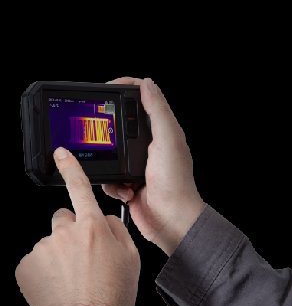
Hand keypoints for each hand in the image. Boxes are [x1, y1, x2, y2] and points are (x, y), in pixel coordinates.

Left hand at [15, 148, 139, 305]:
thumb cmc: (113, 293)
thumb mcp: (131, 256)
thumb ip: (116, 228)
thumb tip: (102, 218)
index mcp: (92, 227)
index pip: (79, 188)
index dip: (71, 167)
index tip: (61, 153)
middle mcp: (64, 233)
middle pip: (64, 219)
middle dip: (71, 230)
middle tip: (82, 255)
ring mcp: (42, 250)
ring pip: (51, 242)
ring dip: (60, 253)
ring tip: (73, 277)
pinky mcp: (25, 267)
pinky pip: (37, 260)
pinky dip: (46, 269)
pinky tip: (59, 284)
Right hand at [103, 77, 204, 255]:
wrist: (171, 220)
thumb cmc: (176, 183)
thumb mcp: (168, 141)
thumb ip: (158, 112)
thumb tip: (147, 84)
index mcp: (163, 130)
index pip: (144, 98)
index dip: (127, 88)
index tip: (109, 88)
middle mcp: (151, 144)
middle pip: (122, 123)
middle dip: (110, 129)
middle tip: (101, 133)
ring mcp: (138, 163)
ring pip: (110, 150)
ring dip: (110, 162)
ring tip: (124, 174)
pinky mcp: (128, 181)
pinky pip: (108, 175)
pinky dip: (113, 184)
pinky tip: (128, 189)